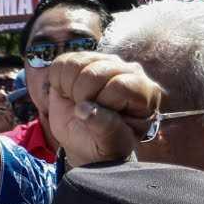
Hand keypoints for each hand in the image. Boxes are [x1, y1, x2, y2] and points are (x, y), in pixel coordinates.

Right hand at [45, 52, 162, 164]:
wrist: (86, 140)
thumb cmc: (105, 143)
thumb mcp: (110, 144)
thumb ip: (105, 128)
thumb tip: (83, 109)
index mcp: (145, 92)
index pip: (118, 86)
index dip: (102, 104)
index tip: (101, 119)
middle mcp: (128, 70)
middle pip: (94, 73)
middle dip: (82, 97)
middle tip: (85, 112)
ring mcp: (105, 62)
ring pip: (77, 64)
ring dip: (69, 89)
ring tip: (77, 101)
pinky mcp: (82, 60)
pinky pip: (62, 63)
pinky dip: (58, 81)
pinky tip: (68, 92)